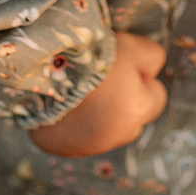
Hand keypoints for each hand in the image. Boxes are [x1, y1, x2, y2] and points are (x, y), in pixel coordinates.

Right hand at [29, 32, 167, 156]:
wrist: (39, 65)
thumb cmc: (90, 53)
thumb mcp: (134, 46)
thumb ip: (152, 59)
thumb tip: (150, 71)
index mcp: (136, 112)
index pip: (156, 97)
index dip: (142, 78)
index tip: (123, 65)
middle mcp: (113, 137)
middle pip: (132, 120)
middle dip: (123, 103)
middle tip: (101, 77)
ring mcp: (84, 146)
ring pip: (105, 131)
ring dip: (99, 116)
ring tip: (80, 89)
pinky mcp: (59, 147)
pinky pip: (76, 137)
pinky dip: (73, 123)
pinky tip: (64, 102)